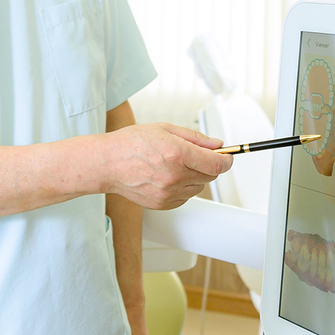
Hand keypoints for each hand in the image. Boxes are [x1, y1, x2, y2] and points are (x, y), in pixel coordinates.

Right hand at [102, 123, 232, 210]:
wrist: (107, 164)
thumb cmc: (131, 144)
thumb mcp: (165, 129)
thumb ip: (195, 138)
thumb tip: (217, 145)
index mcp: (177, 154)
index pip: (217, 164)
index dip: (226, 159)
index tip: (226, 156)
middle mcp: (175, 176)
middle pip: (210, 175)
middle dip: (208, 164)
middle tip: (194, 155)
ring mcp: (169, 193)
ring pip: (199, 187)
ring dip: (194, 176)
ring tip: (174, 165)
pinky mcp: (163, 204)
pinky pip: (185, 197)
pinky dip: (183, 187)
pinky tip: (167, 176)